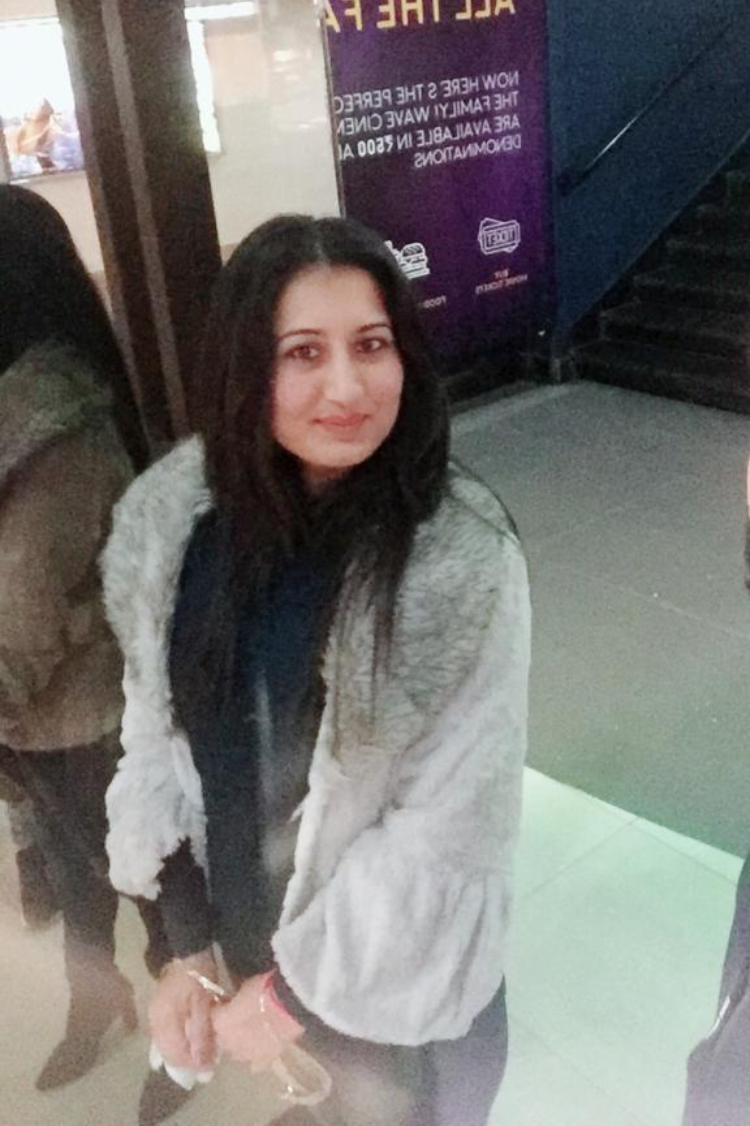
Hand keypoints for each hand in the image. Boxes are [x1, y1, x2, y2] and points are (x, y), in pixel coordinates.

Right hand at [148, 951, 218, 1070]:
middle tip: (208, 1064)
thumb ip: (200, 1033)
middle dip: (187, 1061)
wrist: (190, 953)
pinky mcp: (159, 1012)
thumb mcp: (203, 1004)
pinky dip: (179, 1042)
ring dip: (183, 1053)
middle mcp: (154, 1021)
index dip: (192, 1064)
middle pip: (168, 1052)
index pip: (174, 1054)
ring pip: (166, 1045)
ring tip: (202, 1054)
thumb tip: (201, 1064)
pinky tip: (192, 1041)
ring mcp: (154, 1016)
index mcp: (163, 1020)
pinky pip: (167, 1036)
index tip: (210, 1067)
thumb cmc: (198, 976)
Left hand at [212, 973, 303, 1072]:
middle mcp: (227, 1042)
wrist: (287, 1006)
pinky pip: (254, 1064)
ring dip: (239, 1045)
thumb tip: (236, 1002)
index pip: (213, 1017)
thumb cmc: (264, 990)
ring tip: (251, 1034)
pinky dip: (255, 1058)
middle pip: (222, 1039)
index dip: (222, 1010)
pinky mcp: (264, 1061)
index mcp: (220, 1022)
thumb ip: (237, 999)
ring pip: (236, 1053)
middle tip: (240, 1020)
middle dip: (228, 1031)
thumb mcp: (244, 987)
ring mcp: (245, 1054)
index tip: (229, 1004)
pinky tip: (261, 1048)